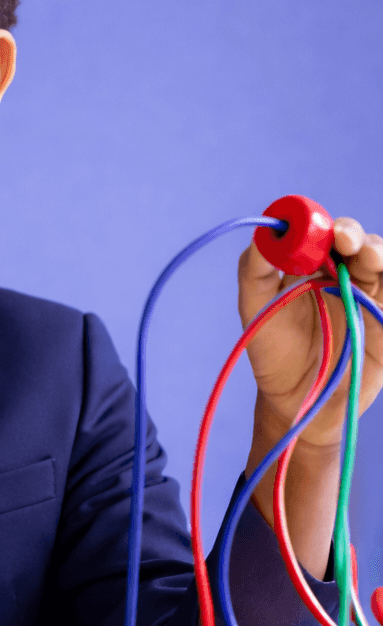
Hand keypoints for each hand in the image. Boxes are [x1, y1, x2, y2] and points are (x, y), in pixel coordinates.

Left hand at [240, 215, 382, 449]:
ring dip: (377, 253)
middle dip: (353, 236)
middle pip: (355, 242)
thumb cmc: (273, 352)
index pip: (320, 233)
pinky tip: (382, 280)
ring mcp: (367, 295)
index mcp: (308, 266)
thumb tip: (266, 232)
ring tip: (370, 260)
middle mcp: (341, 274)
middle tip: (345, 241)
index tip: (316, 229)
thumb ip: (255, 270)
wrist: (299, 400)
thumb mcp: (255, 308)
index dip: (320, 225)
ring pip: (380, 261)